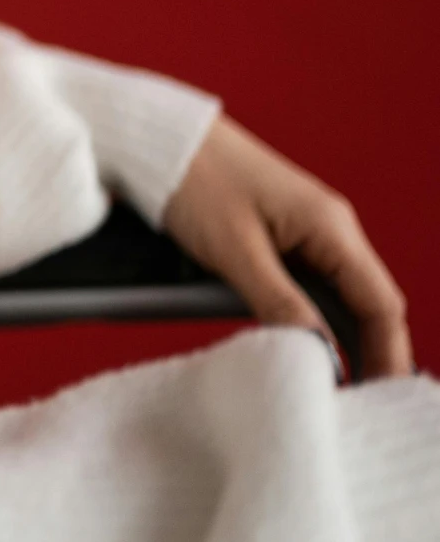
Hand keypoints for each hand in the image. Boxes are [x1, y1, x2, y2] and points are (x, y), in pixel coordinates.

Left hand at [163, 116, 412, 378]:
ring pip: (335, 297)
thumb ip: (279, 301)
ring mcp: (304, 231)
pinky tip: (298, 345)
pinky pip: (305, 285)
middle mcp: (328, 229)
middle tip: (354, 404)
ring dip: (335, 338)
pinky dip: (307, 317)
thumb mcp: (234, 250)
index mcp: (331, 226)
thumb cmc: (192, 180)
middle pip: (365, 304)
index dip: (387, 354)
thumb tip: (321, 351)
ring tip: (330, 387)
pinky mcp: (276, 235)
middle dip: (366, 354)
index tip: (381, 397)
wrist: (154, 137)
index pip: (380, 303)